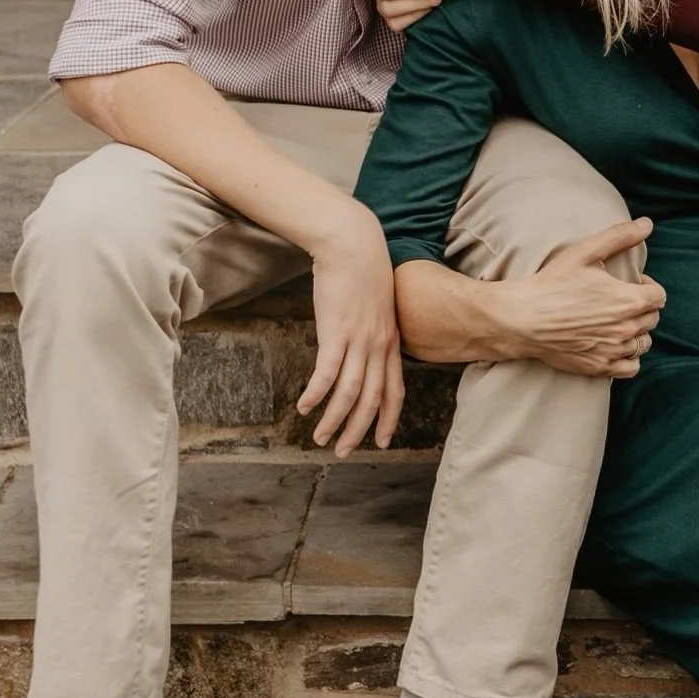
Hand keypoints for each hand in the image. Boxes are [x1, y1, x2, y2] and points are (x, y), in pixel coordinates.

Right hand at [296, 200, 404, 453]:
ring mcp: (359, 341)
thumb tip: (360, 345)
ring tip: (319, 439)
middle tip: (342, 452)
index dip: (387, 419)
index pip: (395, 391)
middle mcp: (379, 347)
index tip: (380, 442)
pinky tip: (303, 407)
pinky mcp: (336, 332)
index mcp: (391, 342)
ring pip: (350, 393)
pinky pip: (327, 374)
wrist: (354, 244)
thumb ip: (372, 329)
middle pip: (372, 400)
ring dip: (334, 420)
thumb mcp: (375, 305)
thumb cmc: (362, 270)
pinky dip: (316, 395)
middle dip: (357, 431)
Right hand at [493, 220, 665, 377]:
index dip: (648, 286)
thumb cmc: (552, 282)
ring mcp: (614, 350)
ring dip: (637, 331)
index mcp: (629, 300)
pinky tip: (614, 344)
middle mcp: (627, 328)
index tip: (632, 282)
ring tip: (618, 321)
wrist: (522, 318)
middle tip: (620, 299)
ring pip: (643, 343)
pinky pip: (631, 367)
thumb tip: (647, 224)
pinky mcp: (600, 367)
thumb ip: (620, 236)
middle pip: (652, 318)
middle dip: (642, 306)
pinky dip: (629, 357)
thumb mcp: (585, 251)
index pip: (659, 296)